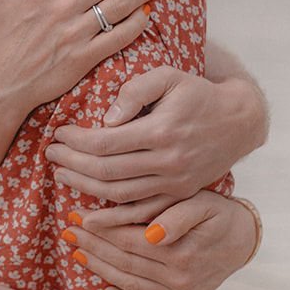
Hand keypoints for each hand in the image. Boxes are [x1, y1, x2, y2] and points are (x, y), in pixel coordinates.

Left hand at [47, 67, 263, 203]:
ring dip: (85, 187)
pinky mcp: (178, 195)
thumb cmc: (196, 93)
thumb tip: (106, 117)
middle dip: (73, 163)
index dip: (76, 140)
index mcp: (162, 131)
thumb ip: (135, 91)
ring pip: (119, 194)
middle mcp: (168, 162)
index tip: (58, 133)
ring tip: (62, 173)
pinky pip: (140, 209)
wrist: (238, 121)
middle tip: (50, 153)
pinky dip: (112, 212)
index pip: (106, 142)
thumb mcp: (168, 77)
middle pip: (107, 171)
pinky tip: (90, 203)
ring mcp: (175, 183)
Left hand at [68, 191, 257, 289]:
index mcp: (181, 252)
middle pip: (123, 262)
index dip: (100, 229)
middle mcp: (179, 279)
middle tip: (66, 232)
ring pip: (127, 283)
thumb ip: (176, 215)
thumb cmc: (216, 213)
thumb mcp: (202, 203)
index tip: (77, 217)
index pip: (128, 240)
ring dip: (98, 268)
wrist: (242, 240)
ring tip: (76, 252)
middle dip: (91, 246)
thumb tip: (152, 233)